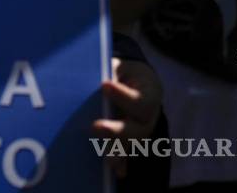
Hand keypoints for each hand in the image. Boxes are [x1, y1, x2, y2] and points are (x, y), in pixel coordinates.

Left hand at [93, 57, 162, 177]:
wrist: (132, 80)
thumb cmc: (120, 71)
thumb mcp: (116, 65)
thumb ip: (107, 70)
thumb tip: (88, 76)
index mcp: (149, 93)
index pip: (140, 100)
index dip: (123, 95)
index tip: (104, 85)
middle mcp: (148, 116)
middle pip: (138, 128)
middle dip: (118, 130)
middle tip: (97, 126)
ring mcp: (140, 131)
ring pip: (131, 144)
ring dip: (117, 151)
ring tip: (106, 159)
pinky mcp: (129, 141)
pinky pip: (126, 154)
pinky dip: (121, 163)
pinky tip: (116, 171)